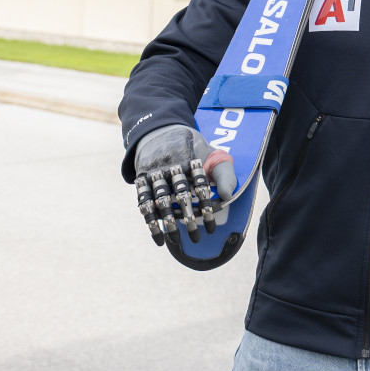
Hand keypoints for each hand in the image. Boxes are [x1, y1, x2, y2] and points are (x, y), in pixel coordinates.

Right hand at [133, 123, 236, 246]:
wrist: (157, 129)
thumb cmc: (190, 146)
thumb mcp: (210, 152)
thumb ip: (223, 173)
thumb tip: (228, 197)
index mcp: (190, 155)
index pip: (200, 182)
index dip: (207, 204)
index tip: (213, 223)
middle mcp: (170, 163)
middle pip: (180, 192)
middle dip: (188, 216)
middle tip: (196, 237)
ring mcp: (154, 171)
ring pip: (160, 200)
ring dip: (169, 222)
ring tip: (177, 241)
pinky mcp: (141, 179)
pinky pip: (144, 203)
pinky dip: (151, 222)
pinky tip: (159, 239)